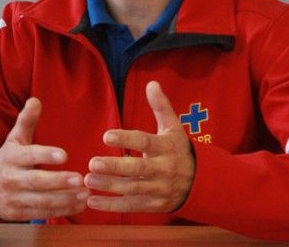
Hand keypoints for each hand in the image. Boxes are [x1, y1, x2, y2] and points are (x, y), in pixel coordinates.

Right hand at [0, 97, 89, 220]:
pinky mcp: (19, 215)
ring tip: (85, 193)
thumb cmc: (8, 160)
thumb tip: (36, 100)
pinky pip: (42, 214)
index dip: (45, 155)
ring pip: (41, 202)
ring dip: (64, 199)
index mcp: (11, 157)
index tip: (64, 154)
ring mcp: (14, 199)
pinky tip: (80, 205)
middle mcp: (11, 179)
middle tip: (80, 178)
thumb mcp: (14, 140)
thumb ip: (26, 121)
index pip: (28, 156)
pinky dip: (62, 211)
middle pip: (35, 182)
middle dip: (58, 181)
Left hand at [84, 81, 194, 212]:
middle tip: (92, 163)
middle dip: (114, 167)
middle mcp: (163, 169)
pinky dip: (111, 206)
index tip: (106, 136)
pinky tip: (92, 200)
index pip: (144, 142)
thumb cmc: (179, 150)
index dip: (126, 139)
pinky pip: (131, 206)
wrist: (200, 182)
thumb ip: (161, 106)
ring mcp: (158, 189)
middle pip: (137, 169)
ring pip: (132, 189)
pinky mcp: (153, 205)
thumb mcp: (173, 127)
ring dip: (109, 186)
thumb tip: (152, 83)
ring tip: (88, 179)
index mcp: (166, 148)